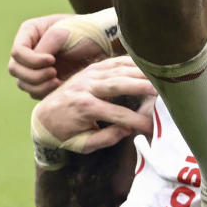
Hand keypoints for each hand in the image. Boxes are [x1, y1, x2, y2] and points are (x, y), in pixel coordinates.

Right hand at [9, 13, 112, 97]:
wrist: (103, 45)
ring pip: (23, 83)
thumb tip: (32, 65)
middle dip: (34, 75)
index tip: (52, 60)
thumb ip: (44, 47)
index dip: (32, 60)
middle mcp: (28, 49)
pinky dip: (45, 92)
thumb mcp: (63, 33)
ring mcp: (35, 66)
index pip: (17, 52)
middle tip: (54, 73)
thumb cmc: (84, 33)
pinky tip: (61, 86)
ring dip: (39, 86)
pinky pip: (34, 92)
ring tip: (58, 81)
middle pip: (15, 69)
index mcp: (30, 32)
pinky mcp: (43, 80)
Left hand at [35, 57, 156, 151]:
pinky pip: (112, 61)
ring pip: (117, 69)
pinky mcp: (90, 68)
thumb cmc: (66, 134)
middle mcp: (86, 87)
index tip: (153, 127)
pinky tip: (144, 66)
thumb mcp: (83, 144)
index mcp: (84, 108)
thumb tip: (128, 129)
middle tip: (162, 91)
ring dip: (139, 72)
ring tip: (158, 76)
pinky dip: (129, 62)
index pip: (117, 114)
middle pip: (118, 83)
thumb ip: (106, 138)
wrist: (44, 115)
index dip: (137, 121)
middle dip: (141, 86)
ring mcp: (88, 74)